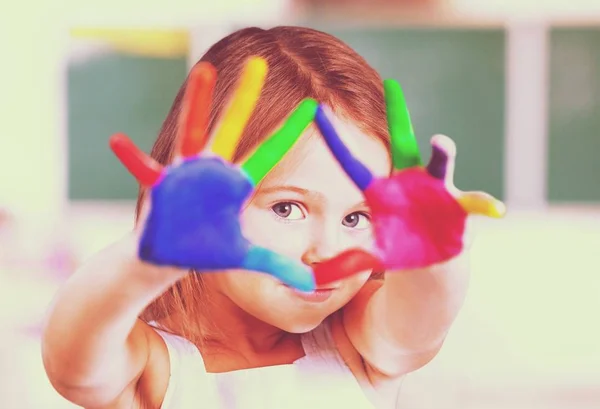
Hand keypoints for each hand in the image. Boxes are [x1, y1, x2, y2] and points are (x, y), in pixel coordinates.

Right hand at [109, 58, 316, 290]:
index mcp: (236, 183)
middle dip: (244, 97)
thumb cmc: (207, 250)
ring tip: (203, 72)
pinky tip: (117, 141)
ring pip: (194, 132)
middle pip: (233, 128)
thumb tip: (312, 285)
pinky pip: (146, 169)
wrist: (170, 256)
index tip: (311, 107)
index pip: (269, 153)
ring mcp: (187, 172)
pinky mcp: (163, 185)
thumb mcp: (247, 257)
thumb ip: (279, 266)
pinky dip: (131, 157)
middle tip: (259, 62)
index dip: (289, 132)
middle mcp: (213, 169)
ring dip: (197, 103)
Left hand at [312, 80, 504, 284]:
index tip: (317, 111)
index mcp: (383, 191)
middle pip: (403, 145)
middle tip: (392, 86)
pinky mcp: (460, 209)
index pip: (354, 164)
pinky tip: (495, 208)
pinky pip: (473, 204)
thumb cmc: (399, 249)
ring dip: (440, 154)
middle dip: (399, 117)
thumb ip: (346, 263)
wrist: (432, 261)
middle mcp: (409, 182)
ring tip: (440, 142)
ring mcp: (437, 192)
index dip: (336, 141)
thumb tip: (314, 279)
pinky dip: (483, 205)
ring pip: (439, 166)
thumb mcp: (372, 255)